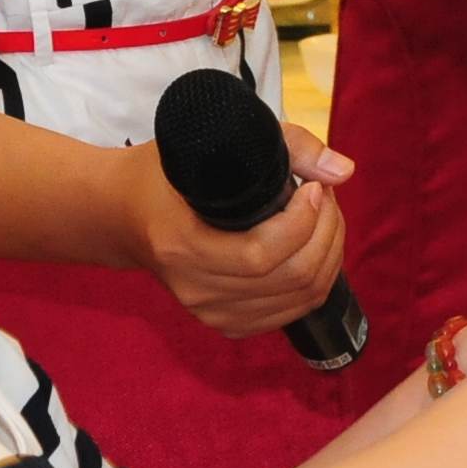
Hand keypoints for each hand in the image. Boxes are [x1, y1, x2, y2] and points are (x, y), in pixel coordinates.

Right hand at [137, 121, 355, 336]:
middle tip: (326, 196)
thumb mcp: (212, 143)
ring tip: (323, 216)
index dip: (304, 222)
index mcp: (183, 248)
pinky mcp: (228, 324)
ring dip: (328, 254)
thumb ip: (287, 147)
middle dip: (326, 233)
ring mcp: (212, 313)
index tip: (315, 187)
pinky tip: (312, 246)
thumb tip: (342, 172)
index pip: (262, 255)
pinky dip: (316, 280)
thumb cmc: (165, 174)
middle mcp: (197, 290)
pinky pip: (292, 313)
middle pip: (291, 279)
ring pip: (301, 299)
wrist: (124, 216)